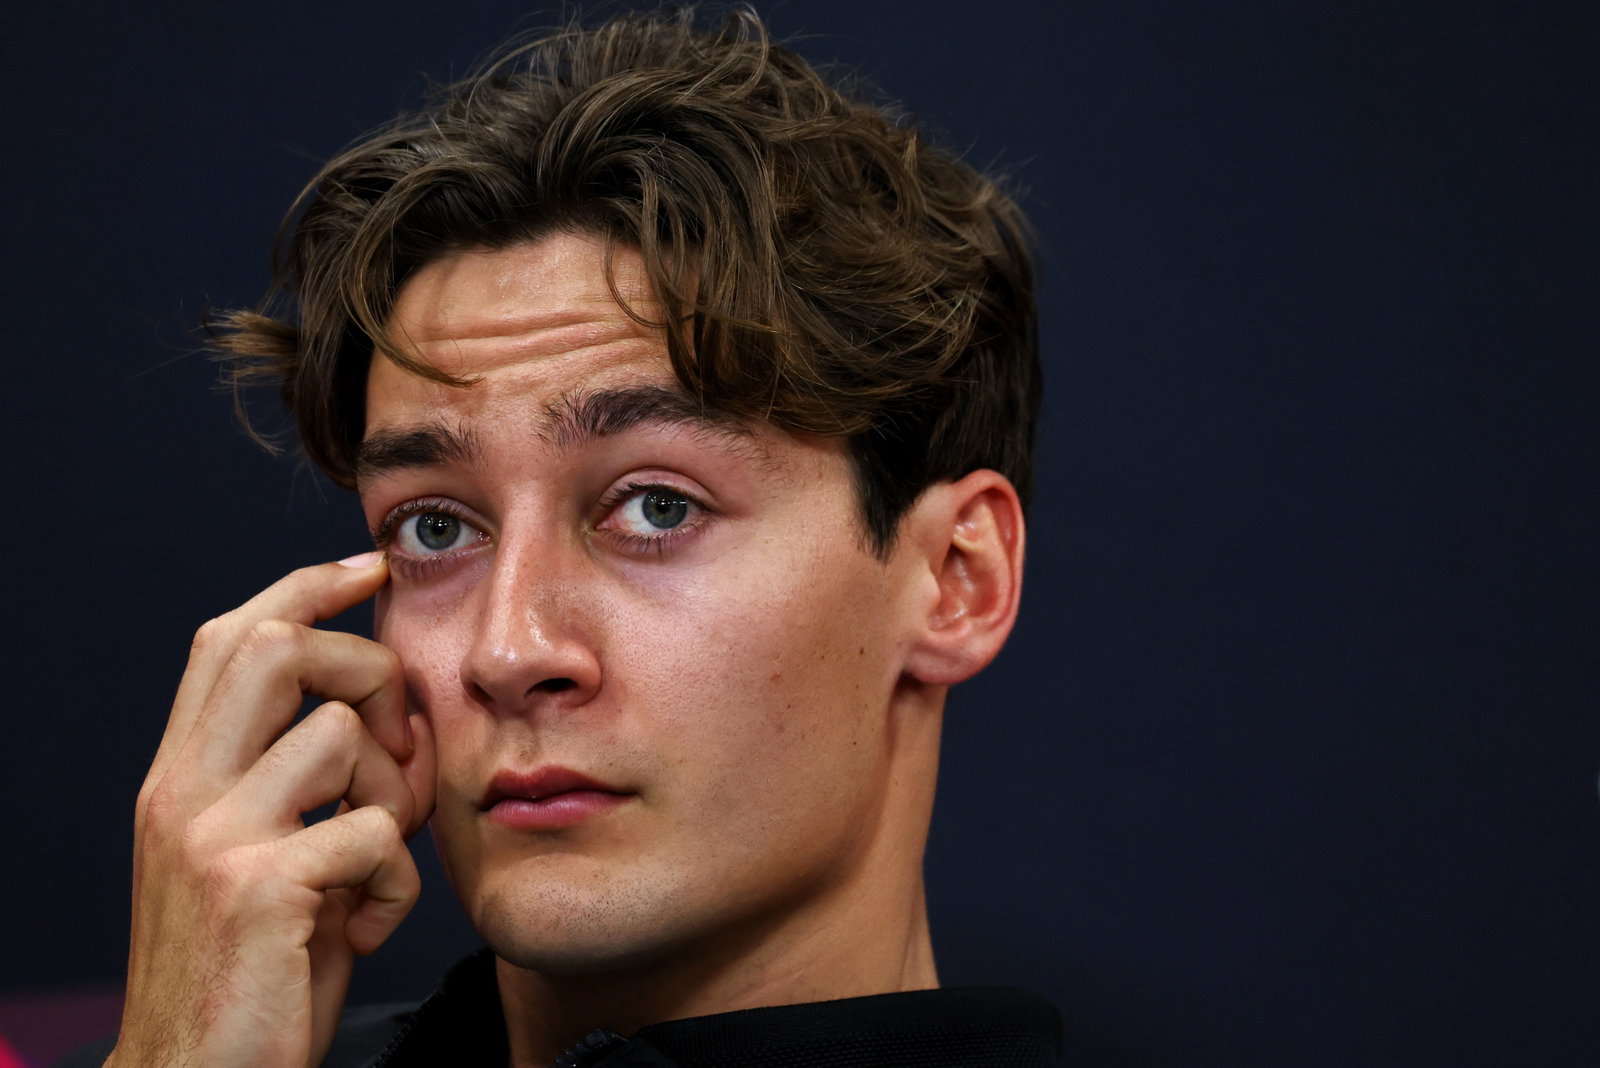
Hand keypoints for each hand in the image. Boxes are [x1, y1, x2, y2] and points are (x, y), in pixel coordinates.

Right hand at [109, 554, 435, 1067]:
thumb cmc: (249, 972)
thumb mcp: (256, 860)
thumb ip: (291, 787)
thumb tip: (379, 722)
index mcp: (178, 779)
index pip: (230, 639)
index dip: (305, 590)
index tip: (370, 568)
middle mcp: (180, 793)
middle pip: (275, 648)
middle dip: (365, 671)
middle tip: (398, 744)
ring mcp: (212, 839)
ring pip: (338, 734)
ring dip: (392, 792)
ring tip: (377, 860)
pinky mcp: (259, 891)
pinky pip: (374, 832)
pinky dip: (397, 881)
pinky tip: (365, 926)